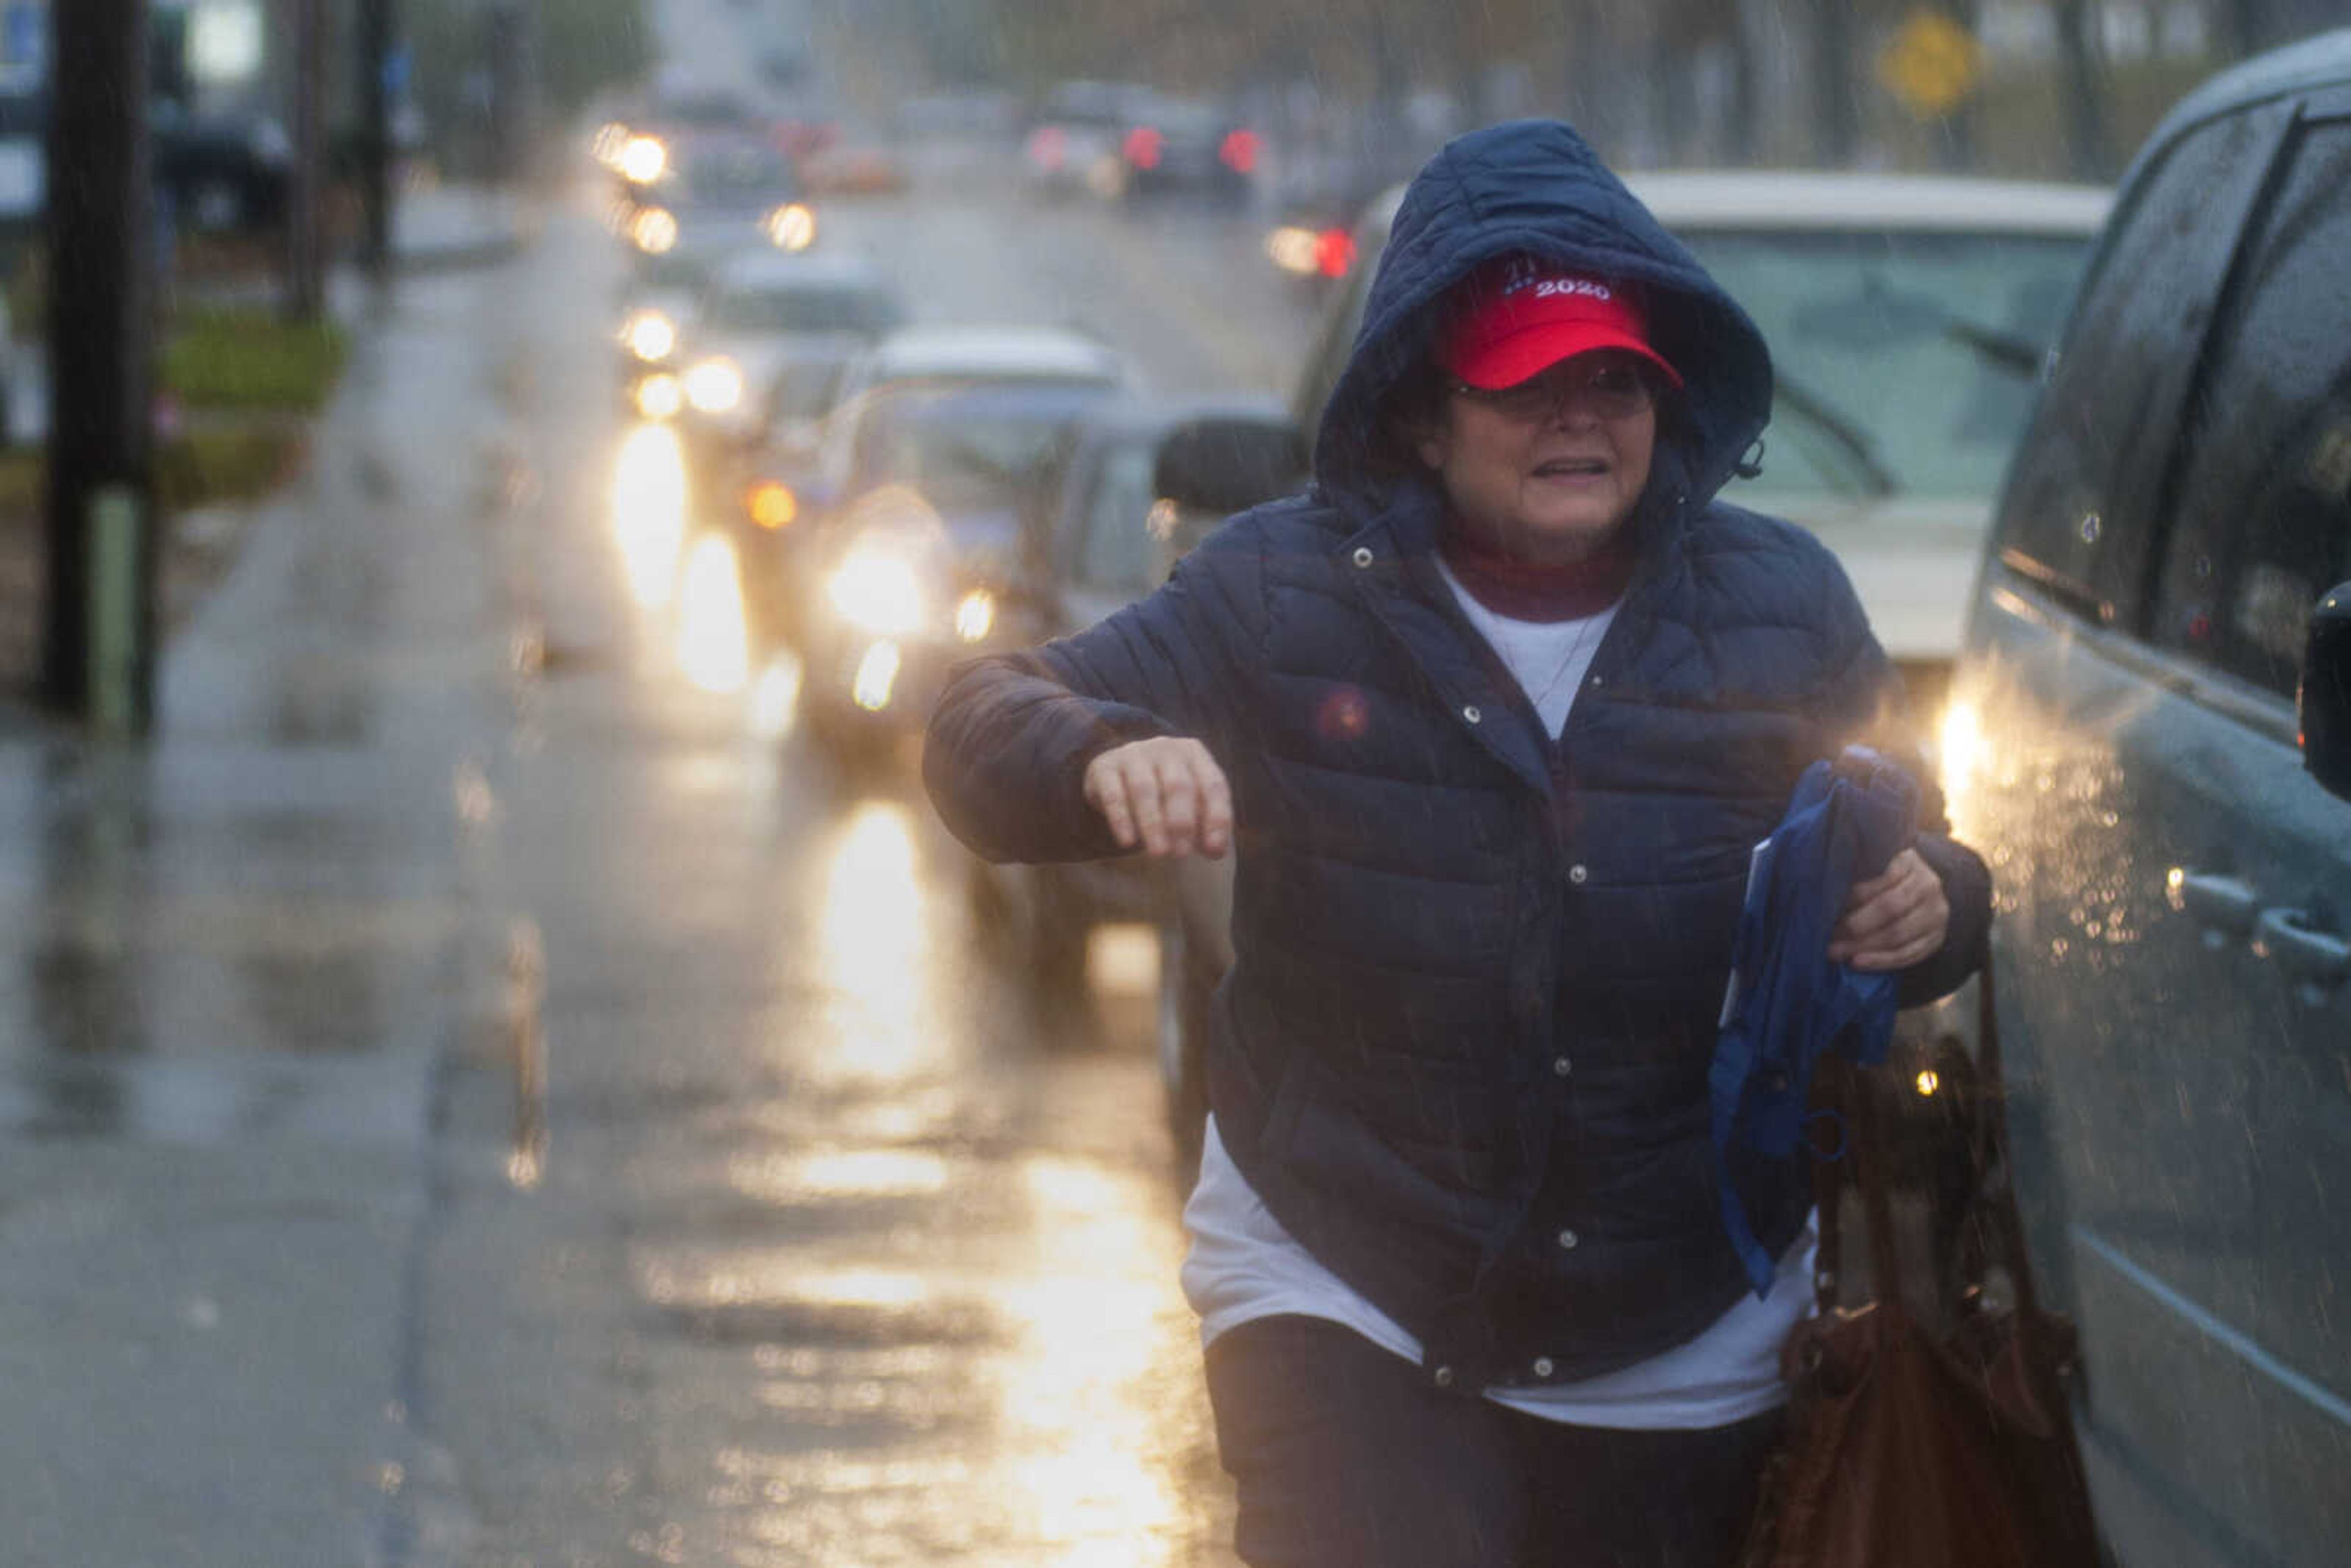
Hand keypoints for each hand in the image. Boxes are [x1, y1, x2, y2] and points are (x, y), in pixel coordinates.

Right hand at [1082, 737, 1231, 858]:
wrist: (1117, 772)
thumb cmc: (1163, 791)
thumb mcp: (1189, 801)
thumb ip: (1204, 823)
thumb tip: (1215, 851)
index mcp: (1194, 753)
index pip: (1213, 785)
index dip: (1216, 818)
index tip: (1213, 850)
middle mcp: (1165, 748)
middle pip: (1178, 785)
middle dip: (1182, 823)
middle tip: (1181, 854)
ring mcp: (1133, 754)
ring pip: (1144, 789)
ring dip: (1153, 824)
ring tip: (1158, 853)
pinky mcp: (1104, 767)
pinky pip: (1113, 794)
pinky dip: (1121, 819)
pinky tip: (1127, 842)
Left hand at [1828, 846, 1947, 971]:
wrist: (1918, 891)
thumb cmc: (1883, 876)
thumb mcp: (1873, 865)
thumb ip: (1857, 874)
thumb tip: (1824, 897)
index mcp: (1910, 863)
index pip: (1882, 881)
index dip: (1854, 899)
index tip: (1828, 911)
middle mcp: (1929, 887)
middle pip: (1891, 910)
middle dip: (1856, 927)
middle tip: (1828, 939)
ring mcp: (1936, 915)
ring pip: (1899, 936)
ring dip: (1864, 948)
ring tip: (1837, 953)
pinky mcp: (1936, 938)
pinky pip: (1909, 955)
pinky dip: (1881, 961)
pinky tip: (1858, 962)